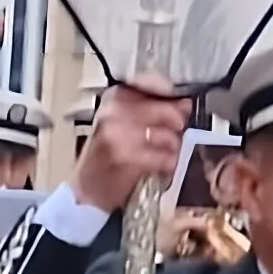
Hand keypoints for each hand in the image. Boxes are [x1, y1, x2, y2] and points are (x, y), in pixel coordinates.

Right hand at [73, 79, 190, 214]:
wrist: (87, 187)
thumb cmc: (107, 152)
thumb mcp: (122, 122)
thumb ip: (152, 108)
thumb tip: (186, 102)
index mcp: (114, 96)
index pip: (155, 85)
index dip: (173, 98)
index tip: (181, 106)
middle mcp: (114, 111)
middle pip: (167, 111)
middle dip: (177, 125)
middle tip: (172, 135)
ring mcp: (118, 135)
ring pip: (169, 136)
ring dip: (173, 148)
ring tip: (164, 153)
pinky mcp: (126, 159)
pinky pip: (164, 158)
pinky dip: (168, 164)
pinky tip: (162, 166)